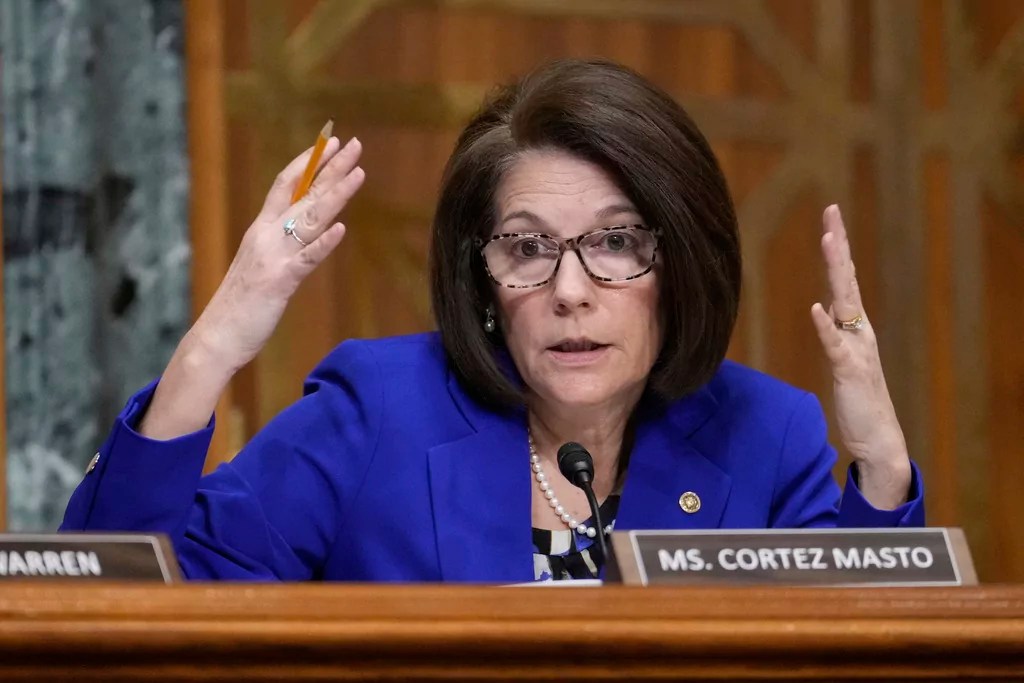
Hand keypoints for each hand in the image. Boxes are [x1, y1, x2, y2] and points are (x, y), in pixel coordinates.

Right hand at [138, 136, 364, 440]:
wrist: (216, 337)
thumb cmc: (241, 306)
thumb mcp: (262, 266)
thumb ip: (281, 246)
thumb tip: (304, 232)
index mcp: (261, 230)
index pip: (285, 184)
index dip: (308, 162)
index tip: (329, 143)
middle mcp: (266, 236)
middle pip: (302, 193)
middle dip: (330, 167)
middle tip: (353, 143)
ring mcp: (272, 257)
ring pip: (310, 219)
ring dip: (335, 194)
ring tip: (359, 172)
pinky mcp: (279, 282)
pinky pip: (305, 259)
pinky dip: (324, 243)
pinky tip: (341, 228)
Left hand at [810, 205, 910, 507]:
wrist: (877, 438)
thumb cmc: (858, 399)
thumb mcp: (843, 358)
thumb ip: (835, 333)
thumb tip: (824, 310)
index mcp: (855, 327)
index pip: (844, 280)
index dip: (837, 250)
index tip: (830, 218)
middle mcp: (859, 331)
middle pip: (846, 280)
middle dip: (838, 246)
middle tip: (832, 212)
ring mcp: (857, 349)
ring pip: (844, 303)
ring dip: (836, 272)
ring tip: (828, 242)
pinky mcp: (850, 371)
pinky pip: (835, 346)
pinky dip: (825, 328)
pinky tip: (816, 309)